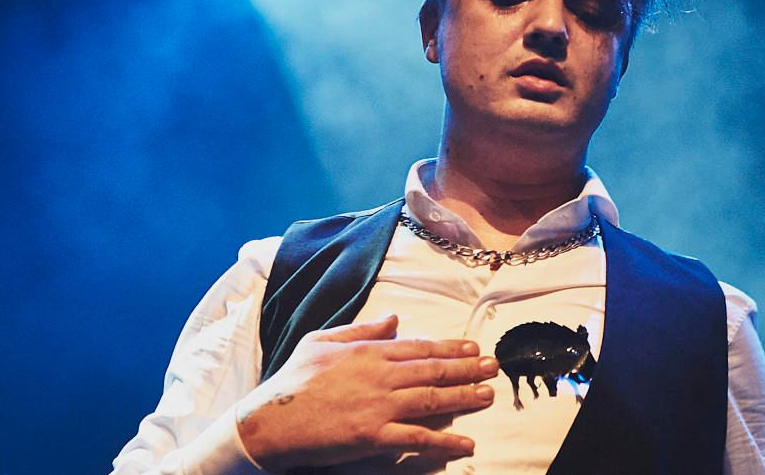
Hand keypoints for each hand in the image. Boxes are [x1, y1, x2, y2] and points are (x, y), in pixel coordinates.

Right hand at [234, 315, 498, 471]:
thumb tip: (393, 319)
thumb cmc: (292, 379)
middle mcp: (381, 375)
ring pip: (433, 399)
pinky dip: (445, 442)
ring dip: (465, 397)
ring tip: (488, 396)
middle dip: (468, 369)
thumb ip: (361, 330)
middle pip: (434, 370)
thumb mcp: (322, 340)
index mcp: (369, 351)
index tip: (473, 348)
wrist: (271, 419)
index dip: (450, 348)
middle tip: (494, 367)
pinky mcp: (374, 435)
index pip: (420, 347)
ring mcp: (379, 405)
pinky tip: (466, 445)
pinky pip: (417, 438)